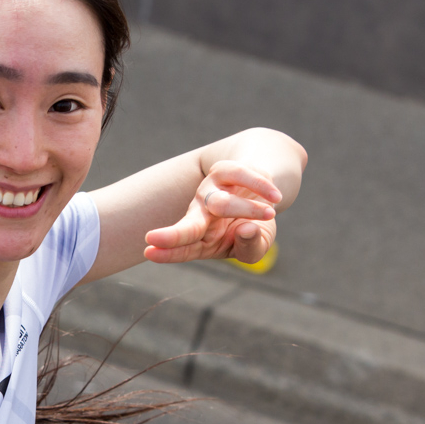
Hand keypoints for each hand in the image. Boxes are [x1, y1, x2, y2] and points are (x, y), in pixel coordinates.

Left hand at [144, 159, 281, 264]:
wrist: (266, 190)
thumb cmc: (255, 225)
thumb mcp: (258, 244)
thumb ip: (251, 246)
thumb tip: (245, 231)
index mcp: (202, 238)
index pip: (183, 248)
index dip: (167, 252)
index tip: (149, 252)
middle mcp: (200, 213)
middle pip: (187, 226)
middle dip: (172, 235)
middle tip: (154, 239)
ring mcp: (209, 191)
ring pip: (219, 203)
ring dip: (248, 209)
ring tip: (270, 213)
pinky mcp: (224, 170)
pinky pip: (240, 175)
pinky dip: (260, 187)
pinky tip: (275, 197)